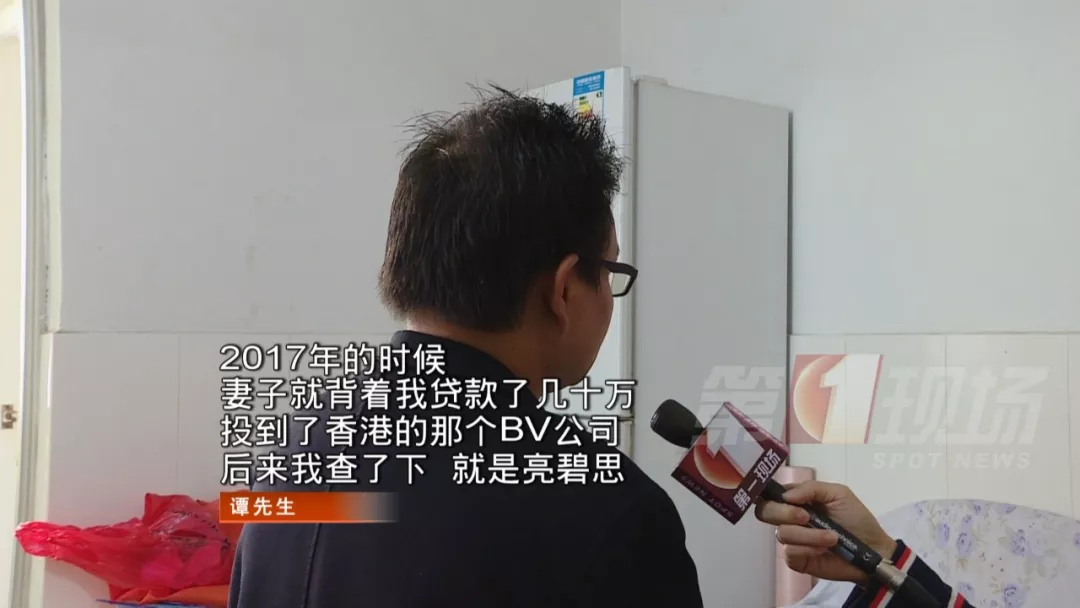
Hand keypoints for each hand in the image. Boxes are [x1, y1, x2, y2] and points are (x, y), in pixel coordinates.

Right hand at [754, 481, 896, 585]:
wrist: (873, 549)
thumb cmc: (857, 519)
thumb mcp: (838, 493)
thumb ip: (811, 488)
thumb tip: (786, 496)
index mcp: (796, 500)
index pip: (770, 494)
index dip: (769, 495)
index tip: (784, 499)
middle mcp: (789, 519)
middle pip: (765, 512)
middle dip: (784, 513)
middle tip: (806, 517)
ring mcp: (793, 540)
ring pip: (782, 534)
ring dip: (808, 535)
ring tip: (831, 538)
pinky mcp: (797, 560)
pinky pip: (790, 553)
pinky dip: (808, 549)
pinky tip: (823, 550)